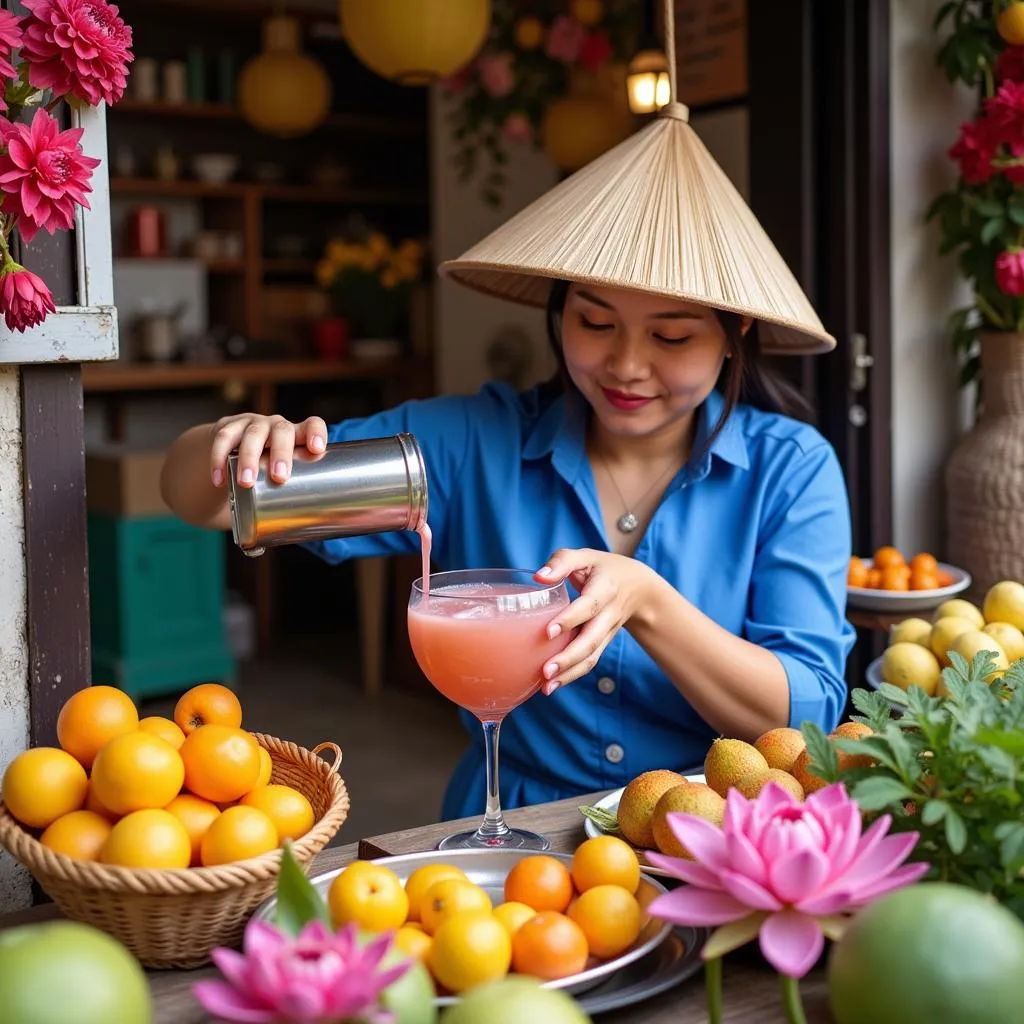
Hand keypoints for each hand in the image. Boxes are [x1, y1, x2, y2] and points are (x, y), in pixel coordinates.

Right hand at [209, 413, 327, 488]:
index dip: (316, 433)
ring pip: (253, 434)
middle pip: (282, 430)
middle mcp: (276, 426)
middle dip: (282, 453)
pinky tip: (219, 480)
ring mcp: (252, 424)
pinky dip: (219, 460)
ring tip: (246, 483)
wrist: (229, 452)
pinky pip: (223, 439)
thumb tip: (288, 538)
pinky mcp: (228, 427)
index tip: (317, 449)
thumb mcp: (279, 474)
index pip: (312, 424)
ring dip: (249, 458)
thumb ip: (287, 495)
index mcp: (296, 435)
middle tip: (279, 477)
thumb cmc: (264, 469)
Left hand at [534, 548, 657, 693]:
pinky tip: (552, 685)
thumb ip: (562, 562)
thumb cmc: (604, 568)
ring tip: (546, 686)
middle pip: (591, 639)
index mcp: (605, 588)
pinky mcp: (603, 643)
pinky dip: (572, 675)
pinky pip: (590, 661)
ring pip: (592, 655)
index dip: (570, 619)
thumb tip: (538, 577)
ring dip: (570, 673)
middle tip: (545, 671)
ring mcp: (607, 631)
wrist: (640, 587)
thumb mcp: (586, 556)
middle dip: (569, 657)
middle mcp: (608, 613)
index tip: (549, 632)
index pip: (588, 605)